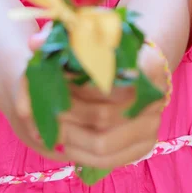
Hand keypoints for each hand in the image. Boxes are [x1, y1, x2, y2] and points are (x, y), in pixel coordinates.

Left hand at [28, 27, 167, 169]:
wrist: (137, 64)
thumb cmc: (106, 46)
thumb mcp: (86, 32)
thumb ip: (60, 35)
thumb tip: (34, 43)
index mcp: (149, 64)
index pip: (107, 82)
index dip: (77, 86)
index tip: (53, 80)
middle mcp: (157, 98)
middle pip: (102, 114)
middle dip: (67, 113)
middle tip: (42, 107)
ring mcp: (152, 125)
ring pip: (102, 142)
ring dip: (68, 135)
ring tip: (46, 124)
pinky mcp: (143, 146)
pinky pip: (107, 159)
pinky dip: (78, 151)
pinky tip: (60, 140)